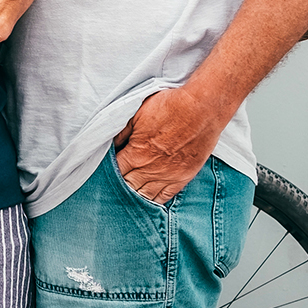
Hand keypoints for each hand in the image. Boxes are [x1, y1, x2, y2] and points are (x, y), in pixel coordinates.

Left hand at [112, 86, 221, 203]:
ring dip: (136, 195)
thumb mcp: (137, 114)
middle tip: (116, 182)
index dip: (109, 171)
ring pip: (146, 196)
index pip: (116, 171)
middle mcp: (150, 170)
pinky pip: (166, 196)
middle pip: (128, 186)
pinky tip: (149, 199)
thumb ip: (122, 132)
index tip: (105, 169)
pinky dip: (155, 200)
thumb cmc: (170, 108)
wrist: (201, 110)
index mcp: (136, 154)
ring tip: (130, 193)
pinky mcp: (183, 177)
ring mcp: (168, 176)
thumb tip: (111, 145)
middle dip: (120, 185)